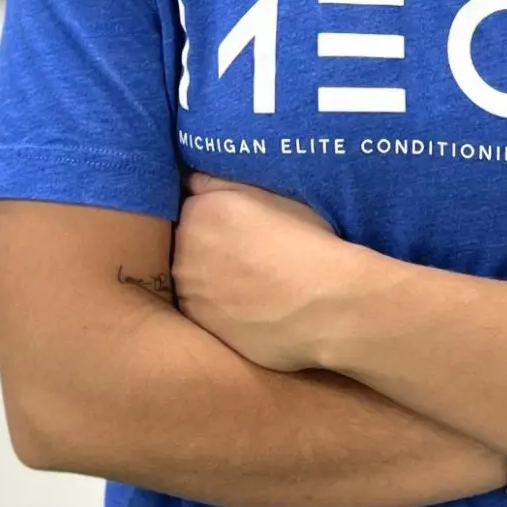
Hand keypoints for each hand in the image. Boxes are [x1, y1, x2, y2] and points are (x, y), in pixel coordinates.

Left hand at [172, 173, 371, 371]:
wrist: (324, 304)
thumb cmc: (304, 242)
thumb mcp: (270, 194)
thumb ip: (221, 183)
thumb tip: (192, 179)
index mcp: (199, 210)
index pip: (195, 204)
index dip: (221, 213)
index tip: (243, 223)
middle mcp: (183, 250)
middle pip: (190, 240)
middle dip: (211, 244)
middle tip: (251, 252)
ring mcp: (189, 292)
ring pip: (195, 276)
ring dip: (212, 276)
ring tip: (253, 282)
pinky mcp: (200, 326)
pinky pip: (204, 308)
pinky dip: (220, 306)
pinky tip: (251, 306)